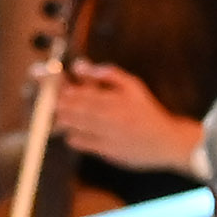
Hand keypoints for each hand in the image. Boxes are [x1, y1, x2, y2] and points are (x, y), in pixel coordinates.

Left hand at [53, 60, 200, 174]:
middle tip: (50, 103)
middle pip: (76, 108)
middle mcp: (110, 116)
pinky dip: (75, 139)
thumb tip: (81, 65)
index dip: (65, 90)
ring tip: (57, 118)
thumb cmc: (148, 112)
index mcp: (114, 98)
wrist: (166, 141)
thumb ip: (108, 73)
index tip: (55, 88)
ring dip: (64, 121)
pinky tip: (70, 135)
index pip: (82, 91)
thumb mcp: (133, 86)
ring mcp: (109, 134)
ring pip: (78, 125)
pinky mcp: (109, 151)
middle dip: (60, 105)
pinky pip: (86, 144)